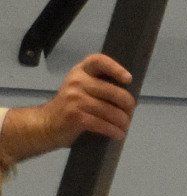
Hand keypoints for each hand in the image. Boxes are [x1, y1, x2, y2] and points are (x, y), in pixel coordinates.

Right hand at [6, 55, 135, 159]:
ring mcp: (75, 98)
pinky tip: (118, 134)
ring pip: (113, 112)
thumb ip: (100, 87)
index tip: (128, 79)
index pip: (99, 61)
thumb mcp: (81, 89)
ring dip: (123, 123)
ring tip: (123, 127)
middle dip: (128, 107)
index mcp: (81, 72)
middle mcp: (77, 81)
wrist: (48, 123)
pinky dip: (115, 132)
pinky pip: (104, 125)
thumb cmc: (71, 106)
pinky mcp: (76, 116)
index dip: (116, 68)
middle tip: (128, 115)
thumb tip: (130, 99)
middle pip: (115, 92)